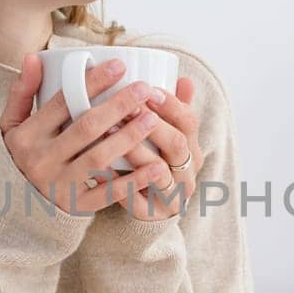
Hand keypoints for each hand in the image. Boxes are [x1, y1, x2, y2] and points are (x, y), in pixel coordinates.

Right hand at [0, 54, 173, 214]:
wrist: (19, 204)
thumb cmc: (26, 153)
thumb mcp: (12, 124)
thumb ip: (22, 92)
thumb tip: (33, 57)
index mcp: (26, 136)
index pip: (62, 103)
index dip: (92, 83)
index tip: (120, 65)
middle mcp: (41, 161)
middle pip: (86, 128)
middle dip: (118, 106)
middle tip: (145, 89)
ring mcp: (59, 185)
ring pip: (99, 158)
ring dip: (129, 137)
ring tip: (153, 118)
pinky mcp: (77, 206)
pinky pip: (109, 193)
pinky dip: (134, 181)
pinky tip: (156, 167)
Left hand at [100, 75, 202, 220]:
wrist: (156, 210)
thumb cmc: (159, 164)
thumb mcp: (170, 137)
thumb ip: (174, 109)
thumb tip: (184, 78)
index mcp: (192, 149)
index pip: (189, 122)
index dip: (171, 104)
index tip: (148, 88)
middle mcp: (187, 172)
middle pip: (176, 144)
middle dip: (152, 123)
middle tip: (128, 107)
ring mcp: (171, 195)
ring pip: (158, 172)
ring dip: (135, 150)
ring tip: (110, 131)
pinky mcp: (151, 215)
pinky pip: (136, 200)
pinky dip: (119, 184)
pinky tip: (101, 169)